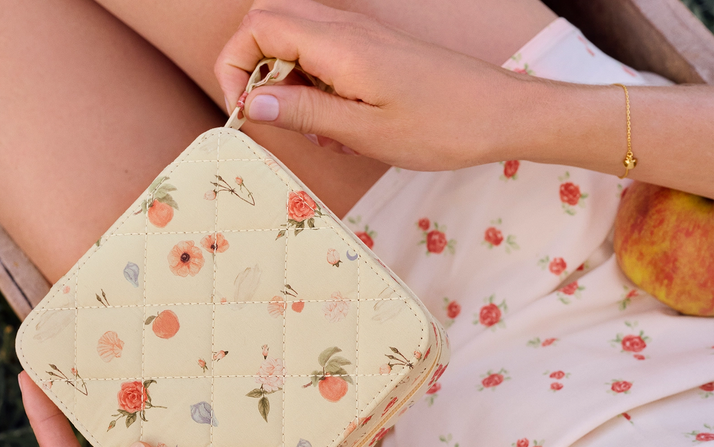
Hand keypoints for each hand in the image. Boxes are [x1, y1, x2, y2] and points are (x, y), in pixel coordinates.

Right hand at [215, 0, 526, 170]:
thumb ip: (306, 113)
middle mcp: (345, 30)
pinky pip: (327, 61)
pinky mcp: (374, 53)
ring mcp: (361, 39)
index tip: (247, 112)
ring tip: (320, 132)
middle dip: (258, 75)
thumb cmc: (441, 126)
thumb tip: (253, 104)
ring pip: (298, 46)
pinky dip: (319, 91)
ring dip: (292, 88)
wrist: (498, 114)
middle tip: (278, 121)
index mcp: (338, 44)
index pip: (256, 27)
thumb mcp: (365, 131)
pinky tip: (342, 127)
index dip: (236, 66)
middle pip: (271, 28)